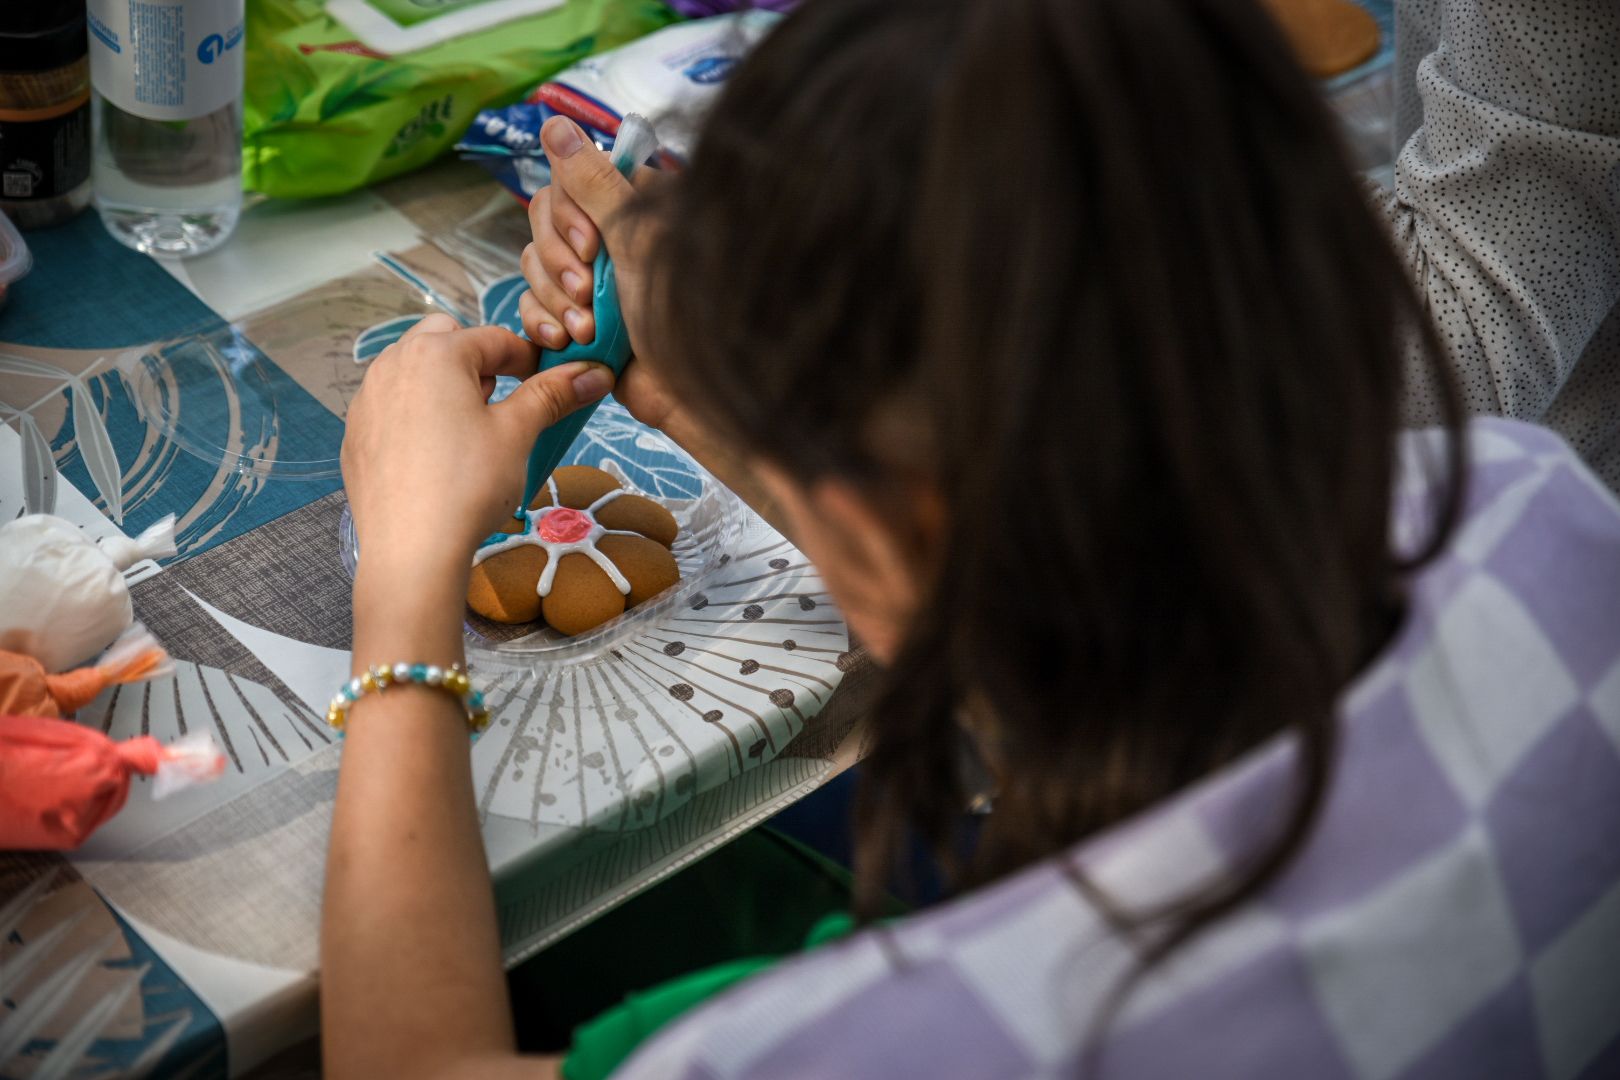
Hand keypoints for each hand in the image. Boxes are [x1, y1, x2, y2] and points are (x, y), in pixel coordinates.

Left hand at [341, 315, 614, 583]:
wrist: (412, 550)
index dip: (529, 359)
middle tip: (501, 402)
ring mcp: (367, 399)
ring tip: (469, 429)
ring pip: (413, 370)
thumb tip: (594, 372)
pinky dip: (415, 414)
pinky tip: (435, 455)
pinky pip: (391, 405)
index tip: (549, 383)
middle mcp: (392, 363)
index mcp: (435, 353)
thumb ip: (552, 394)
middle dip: (477, 360)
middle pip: (445, 339)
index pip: (495, 338)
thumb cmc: (467, 485)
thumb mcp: (517, 433)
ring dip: (444, 384)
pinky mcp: (356, 434)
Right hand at [518, 116, 680, 432]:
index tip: (593, 246)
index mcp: (634, 206)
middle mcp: (612, 238)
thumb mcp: (636, 237)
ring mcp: (595, 281)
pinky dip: (541, 322)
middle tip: (587, 291)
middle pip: (544, 224)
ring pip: (536, 267)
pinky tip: (562, 341)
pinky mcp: (581, 321)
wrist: (693, 392)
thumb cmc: (679, 308)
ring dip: (553, 298)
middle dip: (558, 262)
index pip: (567, 183)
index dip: (568, 215)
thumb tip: (554, 121)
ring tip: (587, 330)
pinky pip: (535, 307)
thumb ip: (591, 181)